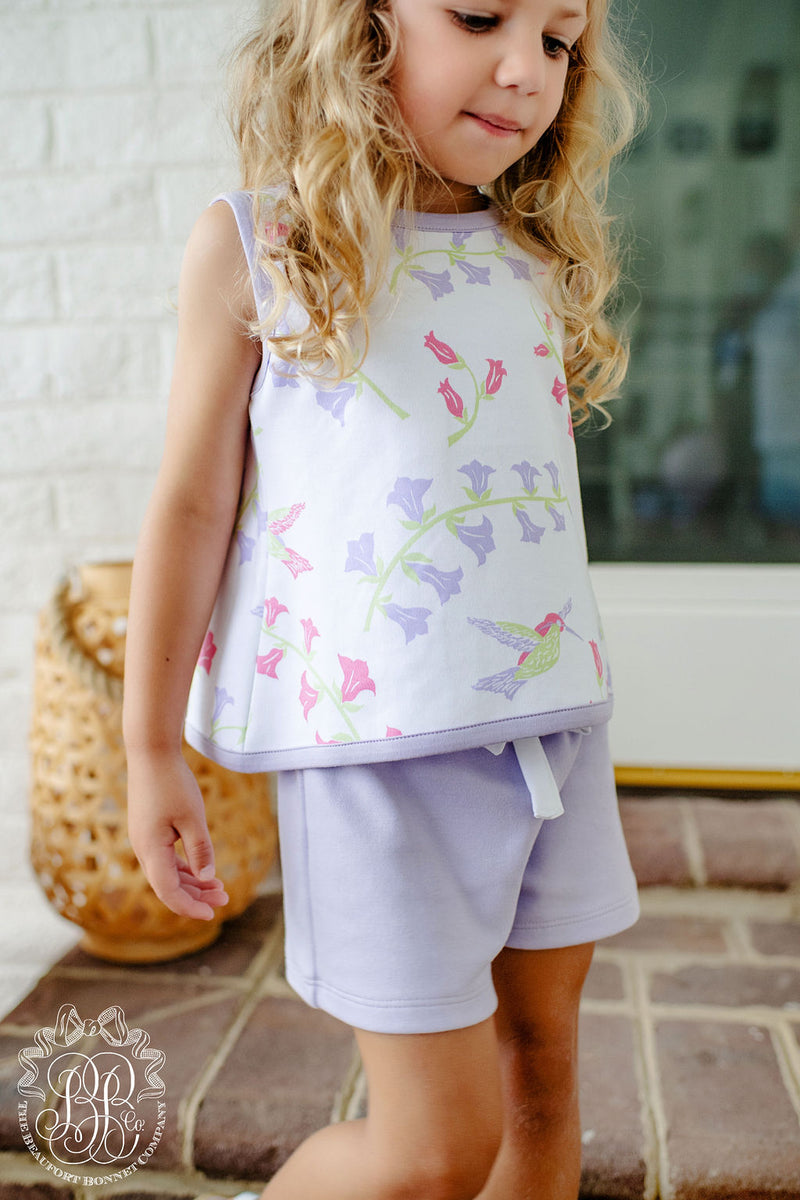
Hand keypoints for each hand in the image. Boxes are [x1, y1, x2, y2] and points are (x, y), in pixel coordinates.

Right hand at [126, 750, 228, 920]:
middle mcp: (143, 849)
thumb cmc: (173, 783)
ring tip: (219, 888)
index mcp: (150, 849)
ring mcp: (144, 840)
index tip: (212, 914)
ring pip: (167, 873)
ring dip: (191, 882)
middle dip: (196, 896)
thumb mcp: (193, 817)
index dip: (189, 906)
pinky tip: (202, 871)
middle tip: (225, 899)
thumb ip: (200, 850)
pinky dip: (184, 868)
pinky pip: (166, 859)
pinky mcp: (149, 831)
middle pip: (168, 885)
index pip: (168, 891)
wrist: (151, 753)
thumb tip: (207, 879)